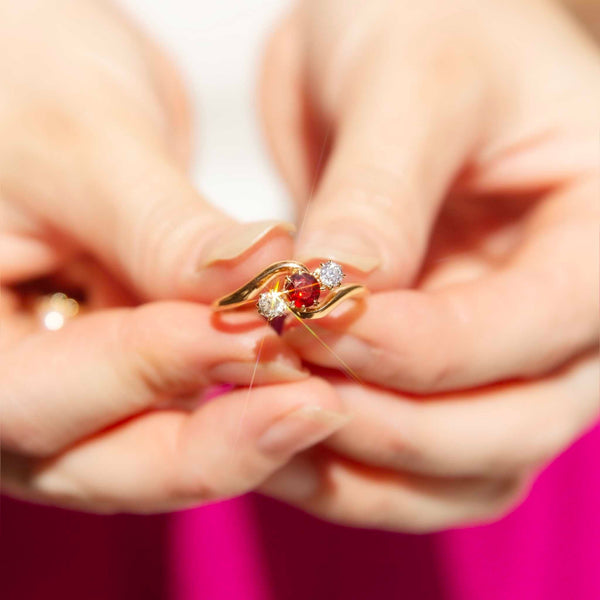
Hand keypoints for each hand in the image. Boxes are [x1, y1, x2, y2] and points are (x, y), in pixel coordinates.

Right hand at [0, 0, 347, 512]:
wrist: (39, 79)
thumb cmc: (24, 82)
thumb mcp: (81, 147)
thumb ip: (161, 234)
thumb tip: (262, 288)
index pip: (33, 400)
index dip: (151, 372)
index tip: (257, 337)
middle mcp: (12, 384)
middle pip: (101, 460)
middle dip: (213, 444)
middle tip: (316, 407)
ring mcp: (76, 385)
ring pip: (154, 452)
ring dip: (242, 438)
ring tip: (324, 404)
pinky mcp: (131, 368)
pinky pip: (188, 416)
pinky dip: (247, 414)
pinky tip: (307, 396)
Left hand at [260, 0, 599, 529]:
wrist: (398, 35)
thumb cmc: (427, 23)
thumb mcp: (413, 83)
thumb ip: (380, 199)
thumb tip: (330, 304)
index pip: (530, 329)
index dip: (413, 347)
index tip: (303, 328)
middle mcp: (568, 315)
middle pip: (510, 428)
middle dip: (390, 427)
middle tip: (280, 390)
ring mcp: (504, 356)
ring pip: (458, 469)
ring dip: (362, 466)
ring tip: (263, 422)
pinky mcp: (439, 373)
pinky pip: (406, 458)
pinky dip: (344, 466)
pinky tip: (273, 436)